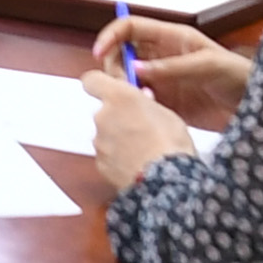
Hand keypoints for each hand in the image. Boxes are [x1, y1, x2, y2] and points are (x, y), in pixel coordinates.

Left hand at [80, 66, 196, 190]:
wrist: (164, 181)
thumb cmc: (170, 145)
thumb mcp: (166, 113)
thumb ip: (146, 103)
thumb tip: (141, 98)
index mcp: (119, 97)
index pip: (92, 80)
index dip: (99, 83)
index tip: (109, 87)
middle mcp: (102, 116)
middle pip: (103, 110)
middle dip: (118, 116)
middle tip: (140, 124)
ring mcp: (99, 141)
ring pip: (105, 133)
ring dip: (118, 137)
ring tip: (142, 148)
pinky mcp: (99, 162)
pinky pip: (107, 154)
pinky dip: (117, 156)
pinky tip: (136, 162)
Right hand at [89, 15, 248, 115]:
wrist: (256, 105)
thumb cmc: (237, 75)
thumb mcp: (206, 65)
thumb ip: (170, 67)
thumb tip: (134, 68)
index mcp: (170, 38)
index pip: (130, 28)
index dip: (110, 36)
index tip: (99, 54)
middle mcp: (161, 57)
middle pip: (121, 54)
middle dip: (114, 67)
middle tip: (122, 86)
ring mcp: (161, 80)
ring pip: (126, 79)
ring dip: (124, 89)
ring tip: (139, 101)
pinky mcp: (164, 103)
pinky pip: (138, 101)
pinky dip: (135, 106)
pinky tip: (146, 114)